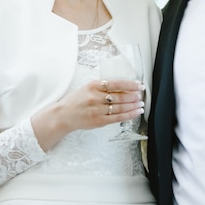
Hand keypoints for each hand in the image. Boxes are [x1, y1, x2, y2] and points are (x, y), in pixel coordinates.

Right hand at [30, 79, 144, 150]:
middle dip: (134, 95)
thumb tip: (124, 87)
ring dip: (133, 105)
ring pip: (120, 107)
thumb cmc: (76, 100)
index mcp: (93, 86)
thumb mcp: (87, 88)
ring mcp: (97, 110)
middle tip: (141, 95)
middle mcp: (95, 97)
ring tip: (141, 104)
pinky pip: (117, 118)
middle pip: (120, 95)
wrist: (63, 115)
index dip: (130, 84)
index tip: (139, 85)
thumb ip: (103, 87)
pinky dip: (129, 115)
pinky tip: (135, 112)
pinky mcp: (98, 121)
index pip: (116, 83)